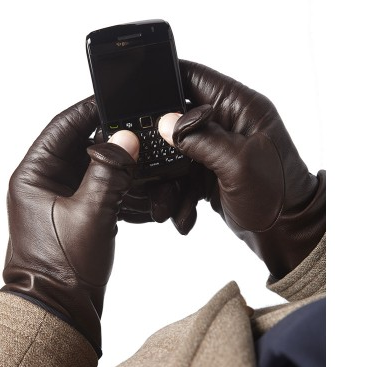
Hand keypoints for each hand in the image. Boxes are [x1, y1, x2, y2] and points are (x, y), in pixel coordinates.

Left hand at [1, 96, 138, 355]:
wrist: (59, 309)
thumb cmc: (62, 269)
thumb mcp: (91, 214)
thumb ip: (109, 173)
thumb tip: (125, 139)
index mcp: (34, 175)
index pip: (63, 127)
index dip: (90, 110)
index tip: (118, 99)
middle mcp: (44, 182)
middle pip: (80, 145)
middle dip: (110, 138)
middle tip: (139, 129)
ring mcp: (60, 198)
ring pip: (92, 166)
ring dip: (117, 163)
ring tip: (144, 155)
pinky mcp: (75, 213)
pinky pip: (97, 187)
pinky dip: (117, 183)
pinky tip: (137, 183)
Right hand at [122, 60, 324, 277]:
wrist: (283, 232)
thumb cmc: (276, 196)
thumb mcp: (239, 165)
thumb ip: (202, 139)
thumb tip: (166, 123)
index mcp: (239, 107)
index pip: (195, 78)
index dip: (165, 82)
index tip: (139, 98)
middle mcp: (225, 123)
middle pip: (177, 118)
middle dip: (159, 144)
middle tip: (146, 162)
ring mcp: (215, 148)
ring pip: (174, 152)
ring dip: (167, 180)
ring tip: (166, 204)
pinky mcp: (208, 170)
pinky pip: (180, 176)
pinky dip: (178, 196)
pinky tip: (184, 212)